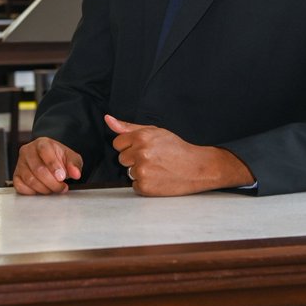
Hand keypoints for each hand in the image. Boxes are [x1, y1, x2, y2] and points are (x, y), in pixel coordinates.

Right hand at [13, 137, 82, 193]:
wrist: (48, 160)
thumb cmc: (58, 158)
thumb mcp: (70, 157)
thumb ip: (74, 164)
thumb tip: (76, 174)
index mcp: (41, 143)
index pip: (44, 151)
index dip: (53, 165)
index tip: (61, 177)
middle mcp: (28, 151)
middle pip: (37, 169)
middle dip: (52, 182)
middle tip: (61, 187)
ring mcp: (20, 164)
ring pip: (29, 179)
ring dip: (44, 189)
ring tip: (53, 189)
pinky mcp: (16, 176)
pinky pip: (20, 187)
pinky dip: (32, 192)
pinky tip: (41, 190)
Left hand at [105, 114, 252, 195]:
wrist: (197, 167)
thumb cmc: (176, 148)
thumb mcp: (155, 131)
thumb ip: (128, 126)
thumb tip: (107, 119)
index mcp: (141, 137)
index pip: (117, 143)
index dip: (130, 146)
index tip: (144, 148)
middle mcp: (140, 153)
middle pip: (122, 158)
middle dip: (134, 159)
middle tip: (154, 158)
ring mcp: (142, 171)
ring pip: (128, 172)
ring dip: (139, 172)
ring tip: (158, 168)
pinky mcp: (145, 187)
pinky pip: (135, 186)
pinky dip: (145, 184)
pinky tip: (159, 179)